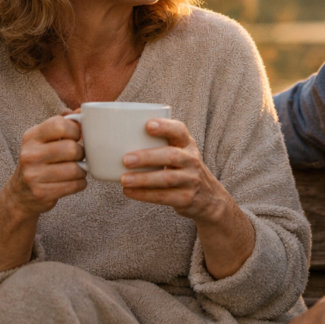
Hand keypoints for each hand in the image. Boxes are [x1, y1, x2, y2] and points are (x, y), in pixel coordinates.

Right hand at [7, 111, 87, 217]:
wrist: (21, 193)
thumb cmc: (40, 160)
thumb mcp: (45, 139)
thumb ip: (64, 123)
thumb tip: (83, 110)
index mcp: (31, 136)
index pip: (59, 124)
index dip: (75, 130)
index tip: (76, 137)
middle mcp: (29, 155)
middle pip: (71, 149)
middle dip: (81, 153)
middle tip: (78, 156)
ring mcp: (33, 176)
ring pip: (75, 169)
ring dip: (82, 170)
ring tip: (77, 169)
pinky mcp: (42, 193)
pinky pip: (75, 185)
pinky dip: (80, 183)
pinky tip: (73, 181)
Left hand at [120, 118, 255, 278]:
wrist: (208, 197)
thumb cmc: (183, 169)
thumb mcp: (180, 152)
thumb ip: (159, 144)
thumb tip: (116, 139)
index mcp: (187, 144)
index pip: (179, 131)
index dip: (165, 127)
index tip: (147, 125)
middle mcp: (192, 160)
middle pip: (171, 156)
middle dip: (148, 157)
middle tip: (126, 159)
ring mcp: (191, 180)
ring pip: (167, 178)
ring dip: (143, 179)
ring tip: (124, 179)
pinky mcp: (186, 198)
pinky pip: (164, 197)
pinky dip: (144, 195)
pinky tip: (129, 192)